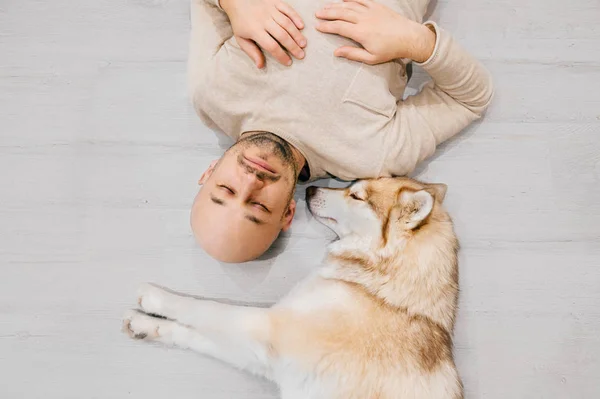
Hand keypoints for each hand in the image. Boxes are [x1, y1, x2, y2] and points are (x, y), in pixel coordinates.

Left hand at [220, 0, 306, 67]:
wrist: (236, 0)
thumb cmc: (240, 22)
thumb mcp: (241, 38)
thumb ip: (251, 52)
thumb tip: (260, 66)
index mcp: (254, 30)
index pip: (271, 46)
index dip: (281, 55)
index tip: (288, 62)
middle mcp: (264, 20)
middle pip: (282, 35)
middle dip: (293, 47)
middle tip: (301, 55)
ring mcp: (270, 10)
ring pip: (287, 23)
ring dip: (296, 34)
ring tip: (303, 44)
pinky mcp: (274, 1)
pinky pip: (287, 9)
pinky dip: (295, 17)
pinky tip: (301, 26)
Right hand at [315, 0, 435, 63]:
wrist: (409, 37)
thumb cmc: (390, 50)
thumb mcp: (371, 58)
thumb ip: (352, 54)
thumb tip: (336, 52)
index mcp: (361, 33)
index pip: (339, 27)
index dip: (327, 26)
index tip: (317, 27)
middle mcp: (364, 19)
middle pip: (341, 13)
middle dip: (327, 13)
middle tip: (317, 14)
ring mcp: (371, 11)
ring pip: (349, 5)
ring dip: (336, 5)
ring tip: (326, 6)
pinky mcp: (377, 6)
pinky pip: (361, 0)